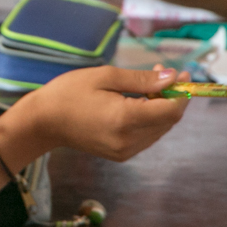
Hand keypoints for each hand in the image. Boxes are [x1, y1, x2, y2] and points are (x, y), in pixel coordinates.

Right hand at [17, 66, 188, 161]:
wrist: (44, 122)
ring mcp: (125, 150)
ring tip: (148, 85)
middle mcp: (129, 140)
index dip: (181, 92)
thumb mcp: (105, 76)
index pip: (170, 110)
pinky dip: (150, 118)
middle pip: (168, 120)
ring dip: (162, 106)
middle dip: (172, 96)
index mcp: (125, 119)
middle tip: (162, 72)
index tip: (183, 74)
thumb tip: (173, 77)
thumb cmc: (69, 93)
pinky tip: (139, 102)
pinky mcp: (121, 154)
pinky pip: (147, 135)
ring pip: (160, 129)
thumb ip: (142, 79)